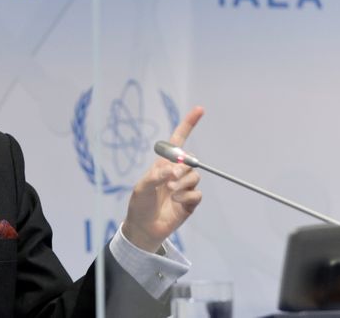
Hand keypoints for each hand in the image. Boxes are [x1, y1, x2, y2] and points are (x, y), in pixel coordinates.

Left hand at [122, 106, 204, 252]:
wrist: (144, 228)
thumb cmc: (140, 204)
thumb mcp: (143, 187)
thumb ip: (157, 175)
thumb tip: (174, 170)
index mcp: (163, 164)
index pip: (178, 141)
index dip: (188, 124)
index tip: (199, 110)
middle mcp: (176, 173)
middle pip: (191, 160)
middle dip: (183, 167)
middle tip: (170, 180)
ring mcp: (184, 187)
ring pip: (195, 176)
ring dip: (183, 184)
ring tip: (170, 193)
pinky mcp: (190, 202)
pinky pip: (197, 194)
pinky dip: (187, 198)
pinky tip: (176, 203)